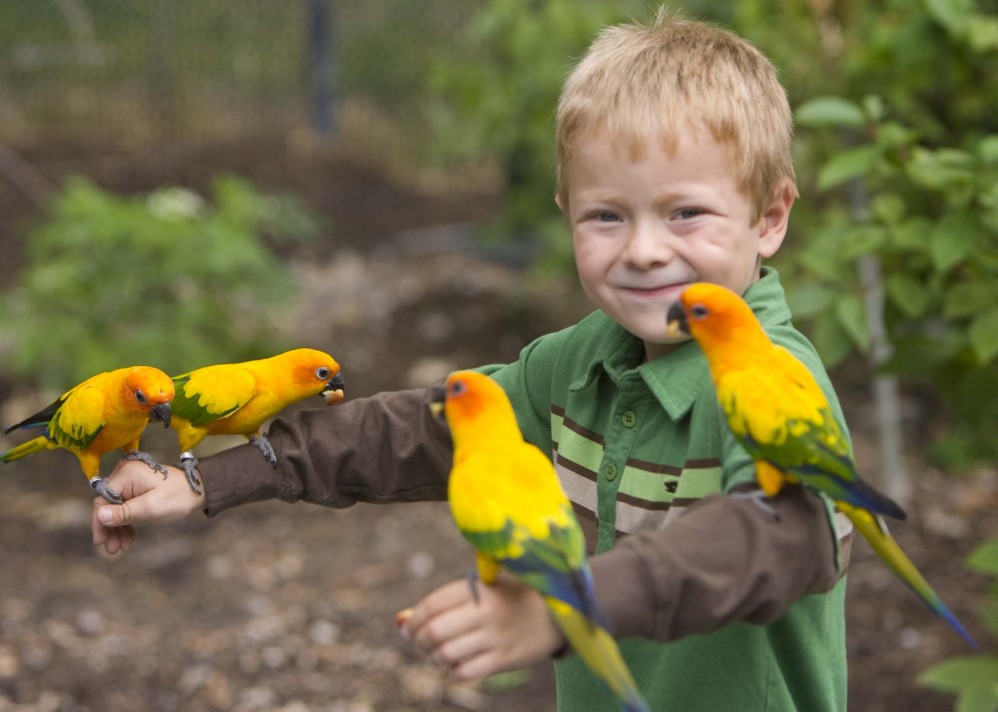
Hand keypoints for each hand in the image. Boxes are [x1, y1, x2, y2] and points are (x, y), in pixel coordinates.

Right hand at [91, 458, 206, 554]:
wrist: (198, 491)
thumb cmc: (178, 498)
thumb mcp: (150, 508)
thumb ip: (124, 513)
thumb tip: (99, 515)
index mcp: (126, 474)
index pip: (102, 499)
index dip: (100, 522)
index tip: (101, 542)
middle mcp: (125, 473)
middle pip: (108, 504)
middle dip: (110, 527)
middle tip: (112, 549)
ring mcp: (131, 479)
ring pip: (116, 507)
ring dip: (118, 527)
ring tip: (121, 546)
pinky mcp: (137, 486)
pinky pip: (125, 505)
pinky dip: (126, 521)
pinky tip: (129, 536)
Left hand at [401, 574, 564, 681]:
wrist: (557, 612)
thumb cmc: (509, 598)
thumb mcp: (481, 592)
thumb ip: (443, 604)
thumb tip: (400, 622)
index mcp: (478, 589)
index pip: (432, 605)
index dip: (413, 619)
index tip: (408, 628)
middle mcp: (485, 612)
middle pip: (435, 631)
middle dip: (419, 641)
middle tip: (419, 643)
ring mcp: (495, 637)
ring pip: (447, 654)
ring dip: (433, 659)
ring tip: (435, 656)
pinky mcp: (505, 659)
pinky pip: (466, 672)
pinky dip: (453, 672)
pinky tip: (455, 666)